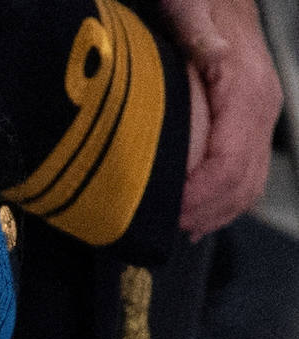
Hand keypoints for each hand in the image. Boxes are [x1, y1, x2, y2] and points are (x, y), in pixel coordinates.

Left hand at [160, 0, 282, 239]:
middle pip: (242, 183)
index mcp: (248, 89)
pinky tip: (197, 219)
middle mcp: (263, 107)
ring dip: (214, 214)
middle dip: (203, 213)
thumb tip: (214, 53)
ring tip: (178, 228)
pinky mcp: (253, 127)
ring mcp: (262, 119)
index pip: (230, 163)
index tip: (168, 212)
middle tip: (164, 228)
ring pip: (249, 186)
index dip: (199, 197)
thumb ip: (198, 28)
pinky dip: (224, 204)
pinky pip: (248, 176)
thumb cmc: (200, 0)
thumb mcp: (192, 5)